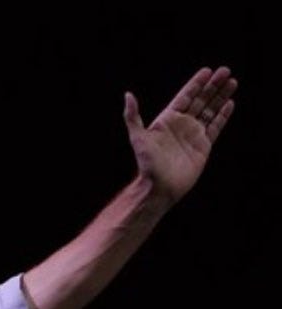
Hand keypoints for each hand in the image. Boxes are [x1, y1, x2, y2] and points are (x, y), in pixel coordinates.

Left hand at [124, 66, 236, 203]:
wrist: (160, 186)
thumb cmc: (147, 163)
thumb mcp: (138, 137)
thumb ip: (133, 116)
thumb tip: (128, 95)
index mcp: (167, 119)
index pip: (185, 96)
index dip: (196, 84)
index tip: (207, 70)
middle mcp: (182, 125)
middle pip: (200, 100)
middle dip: (212, 86)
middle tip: (225, 70)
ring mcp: (193, 134)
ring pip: (210, 110)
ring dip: (220, 96)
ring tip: (232, 81)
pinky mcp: (203, 146)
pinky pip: (216, 126)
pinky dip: (223, 115)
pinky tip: (230, 103)